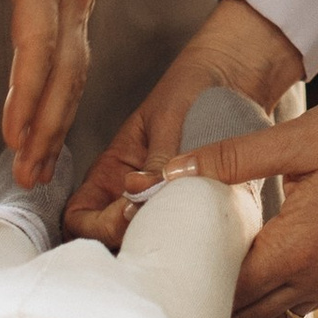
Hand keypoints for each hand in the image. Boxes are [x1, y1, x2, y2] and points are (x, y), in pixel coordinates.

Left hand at [0, 0, 118, 192]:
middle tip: (29, 172)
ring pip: (78, 71)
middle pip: (66, 71)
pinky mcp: (85, 1)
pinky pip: (80, 58)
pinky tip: (53, 121)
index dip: (28, 93)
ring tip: (40, 164)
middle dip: (49, 126)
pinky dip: (68, 97)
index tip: (14, 133)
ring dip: (61, 121)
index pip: (39, 43)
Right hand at [64, 0, 307, 245]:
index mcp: (112, 172)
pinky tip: (212, 228)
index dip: (96, 227)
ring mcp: (165, 206)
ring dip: (164, 243)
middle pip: (112, 242)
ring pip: (149, 244)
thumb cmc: (194, 88)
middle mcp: (132, 196)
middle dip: (132, 241)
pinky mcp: (200, 210)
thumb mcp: (170, 119)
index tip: (129, 213)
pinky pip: (189, 237)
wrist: (238, 72)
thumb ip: (157, 158)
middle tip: (164, 225)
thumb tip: (138, 196)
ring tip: (187, 228)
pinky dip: (196, 240)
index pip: (79, 218)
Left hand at [157, 85, 317, 317]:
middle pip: (246, 314)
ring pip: (271, 316)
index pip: (228, 290)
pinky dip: (268, 301)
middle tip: (174, 276)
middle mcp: (315, 277)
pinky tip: (253, 272)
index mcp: (297, 249)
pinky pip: (296, 303)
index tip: (162, 264)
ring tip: (206, 277)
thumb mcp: (299, 139)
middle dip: (208, 302)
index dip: (190, 283)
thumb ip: (233, 158)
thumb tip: (174, 173)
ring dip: (239, 306)